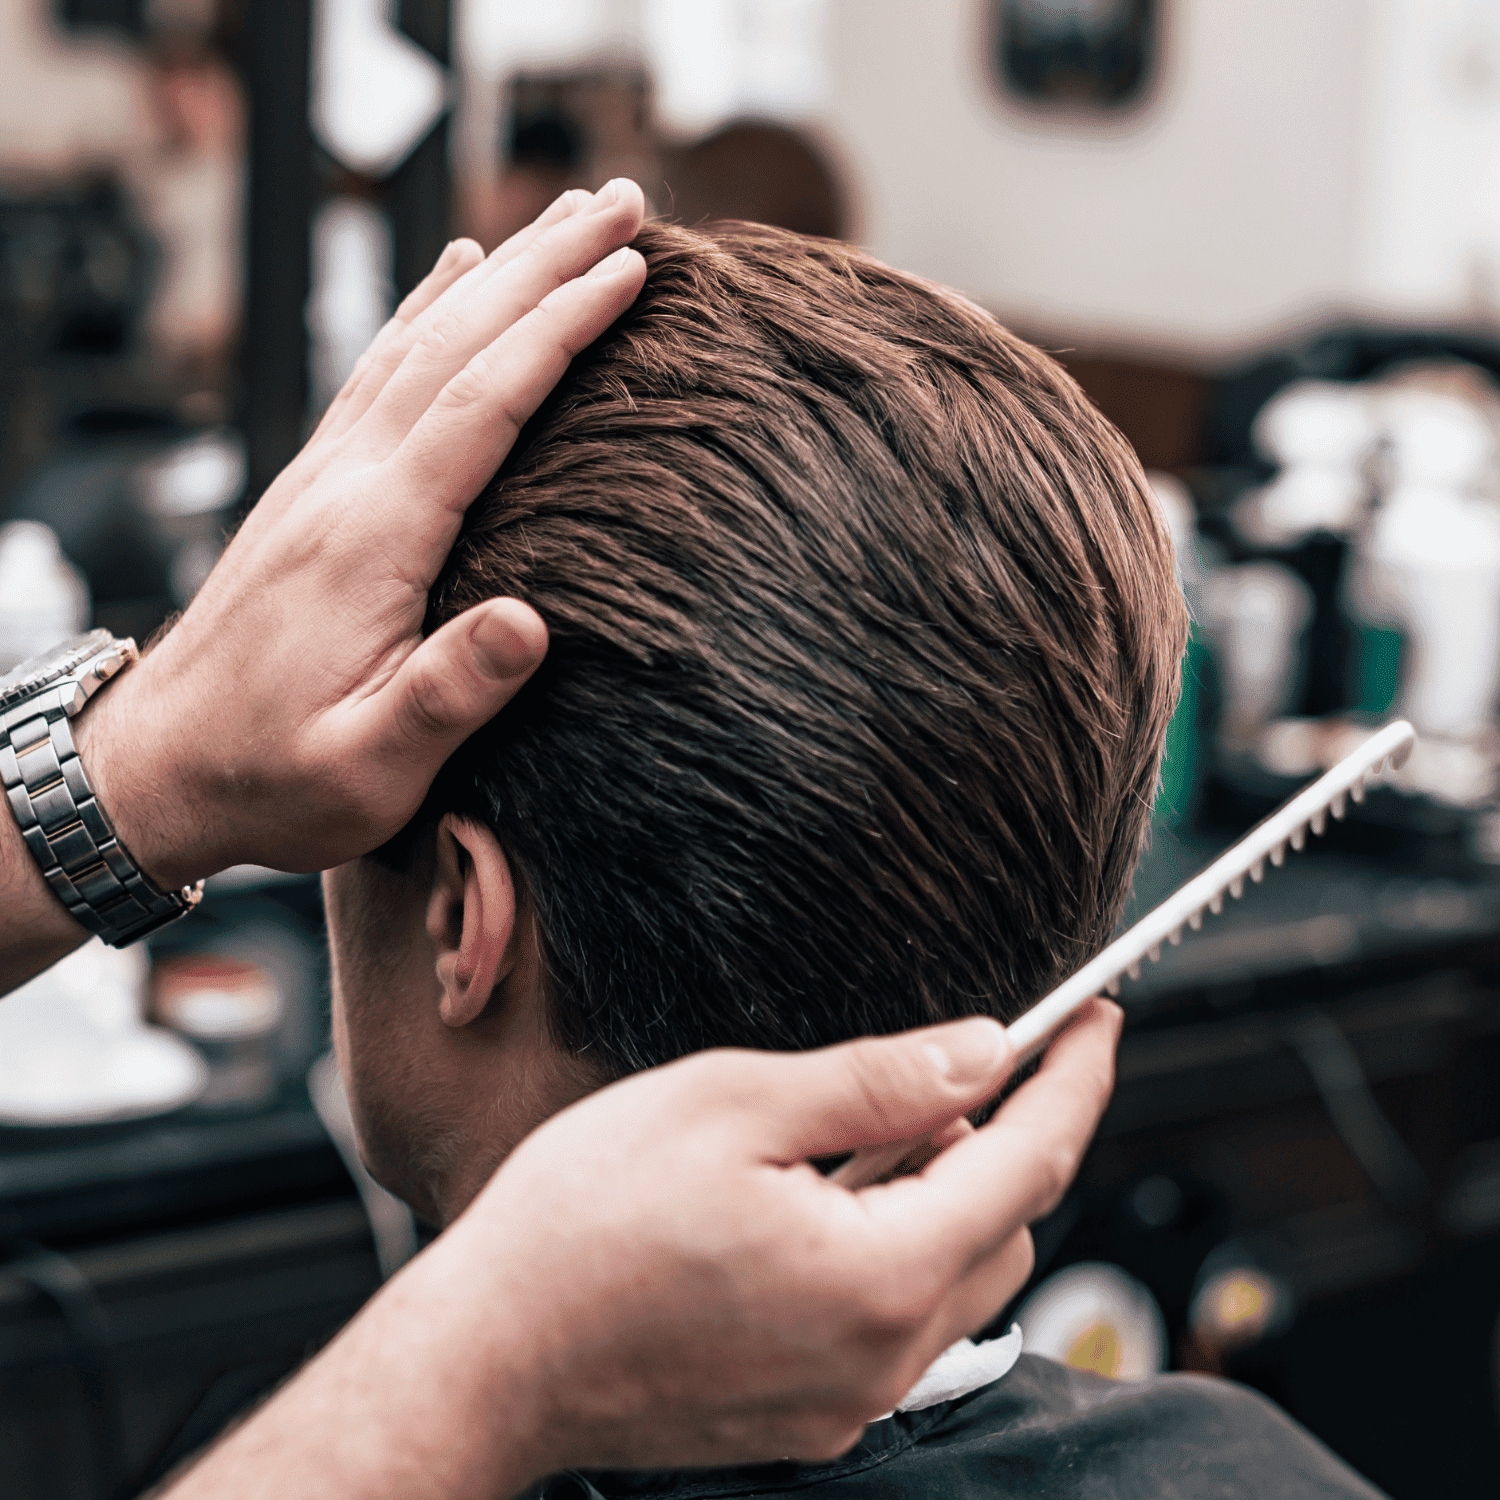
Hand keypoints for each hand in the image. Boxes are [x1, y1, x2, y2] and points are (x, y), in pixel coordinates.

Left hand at [76, 182, 648, 887]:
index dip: (559, 330)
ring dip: (496, 271)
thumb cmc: (275, 776)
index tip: (629, 270)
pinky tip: (453, 274)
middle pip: (454, 342)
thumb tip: (531, 622)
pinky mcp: (313, 487)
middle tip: (623, 203)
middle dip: (544, 264)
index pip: (481, 403)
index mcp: (372, 538)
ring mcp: (322, 475)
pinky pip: (378, 370)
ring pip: (416, 340)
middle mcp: (343, 482)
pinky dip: (426, 308)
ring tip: (561, 217)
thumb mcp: (370, 768)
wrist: (161, 766)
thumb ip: (446, 695)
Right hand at [161, 1001, 1119, 1498]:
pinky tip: (824, 1196)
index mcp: (878, 1274)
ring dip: (945, 1190)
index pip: (1031, 1159)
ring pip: (956, 1273)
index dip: (1074, 1077)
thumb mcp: (732, 1105)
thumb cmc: (583, 1223)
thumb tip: (982, 1054)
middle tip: (958, 1063)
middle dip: (1008, 1134)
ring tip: (868, 1125)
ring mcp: (845, 1396)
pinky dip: (896, 1243)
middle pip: (1007, 1224)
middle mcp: (882, 1355)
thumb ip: (878, 1082)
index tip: (1098, 1019)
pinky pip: (897, 1318)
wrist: (486, 1358)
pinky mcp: (808, 1411)